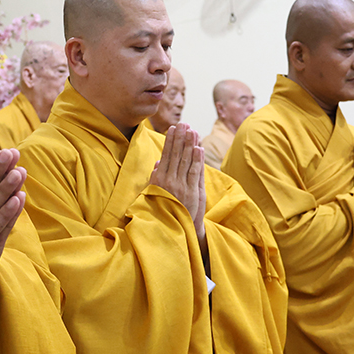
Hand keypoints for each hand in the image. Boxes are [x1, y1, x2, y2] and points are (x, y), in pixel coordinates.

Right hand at [149, 124, 205, 243]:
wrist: (173, 230)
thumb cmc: (163, 211)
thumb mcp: (155, 193)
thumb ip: (157, 177)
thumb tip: (158, 162)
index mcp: (159, 180)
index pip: (166, 155)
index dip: (170, 141)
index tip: (173, 128)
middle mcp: (170, 181)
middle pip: (176, 155)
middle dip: (181, 138)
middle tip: (184, 123)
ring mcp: (182, 186)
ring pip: (186, 161)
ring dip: (190, 144)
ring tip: (192, 130)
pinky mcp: (193, 193)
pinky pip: (195, 173)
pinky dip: (197, 160)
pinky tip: (199, 148)